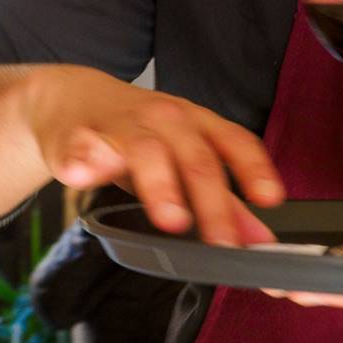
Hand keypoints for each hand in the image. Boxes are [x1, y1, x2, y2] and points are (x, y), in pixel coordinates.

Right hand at [37, 65, 283, 245]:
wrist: (72, 100)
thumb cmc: (138, 134)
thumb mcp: (184, 160)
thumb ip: (224, 201)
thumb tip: (261, 242)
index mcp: (196, 124)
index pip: (233, 140)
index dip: (254, 168)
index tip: (270, 198)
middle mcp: (164, 119)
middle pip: (194, 157)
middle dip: (212, 202)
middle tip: (223, 242)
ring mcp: (122, 126)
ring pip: (146, 150)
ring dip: (161, 185)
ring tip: (172, 219)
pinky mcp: (77, 139)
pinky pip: (82, 150)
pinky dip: (84, 164)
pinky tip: (83, 177)